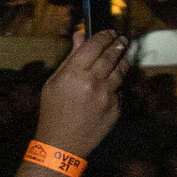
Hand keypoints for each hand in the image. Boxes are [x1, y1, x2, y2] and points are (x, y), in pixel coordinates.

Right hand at [32, 27, 132, 159]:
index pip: (95, 45)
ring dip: (123, 60)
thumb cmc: (53, 112)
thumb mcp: (54, 83)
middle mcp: (92, 82)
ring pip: (121, 70)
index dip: (105, 35)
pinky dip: (116, 85)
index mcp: (74, 73)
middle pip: (112, 55)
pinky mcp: (115, 108)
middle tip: (122, 39)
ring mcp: (106, 96)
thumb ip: (70, 58)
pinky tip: (111, 84)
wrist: (61, 144)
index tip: (110, 32)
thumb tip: (80, 36)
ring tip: (123, 55)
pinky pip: (119, 90)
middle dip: (118, 44)